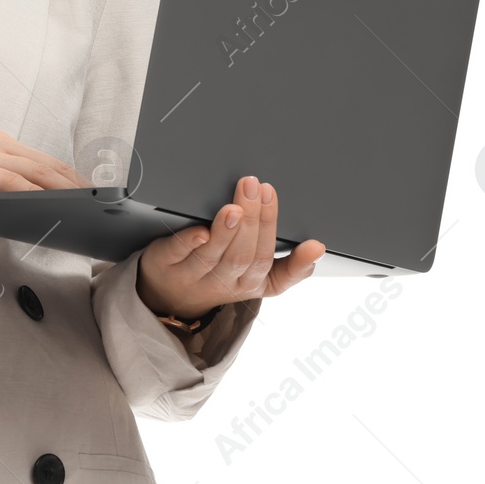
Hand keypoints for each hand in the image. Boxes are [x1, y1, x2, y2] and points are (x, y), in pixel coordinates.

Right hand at [0, 130, 84, 212]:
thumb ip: (0, 188)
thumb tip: (34, 210)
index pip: (44, 161)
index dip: (71, 176)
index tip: (92, 193)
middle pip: (47, 165)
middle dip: (76, 184)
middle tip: (99, 203)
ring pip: (35, 171)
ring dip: (63, 190)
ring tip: (84, 206)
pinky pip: (10, 181)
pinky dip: (34, 193)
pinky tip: (49, 205)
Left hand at [135, 175, 325, 319]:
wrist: (169, 295)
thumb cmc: (218, 276)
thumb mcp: (257, 280)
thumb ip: (287, 266)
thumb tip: (318, 249)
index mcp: (250, 284)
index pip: (273, 269)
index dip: (297, 261)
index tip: (313, 244)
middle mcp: (223, 282)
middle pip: (246, 256)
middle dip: (256, 220)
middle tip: (258, 188)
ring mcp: (194, 275)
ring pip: (216, 255)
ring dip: (228, 229)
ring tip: (237, 205)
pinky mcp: (166, 264)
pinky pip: (179, 254)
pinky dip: (190, 241)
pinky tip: (200, 229)